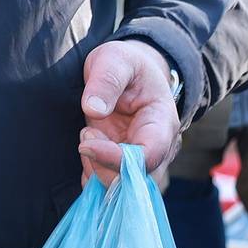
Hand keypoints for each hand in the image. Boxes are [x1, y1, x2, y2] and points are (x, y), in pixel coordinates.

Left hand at [79, 39, 179, 186]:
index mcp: (162, 123)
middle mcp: (156, 149)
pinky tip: (86, 150)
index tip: (86, 143)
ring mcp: (138, 160)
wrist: (129, 74)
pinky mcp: (121, 166)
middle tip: (88, 129)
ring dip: (95, 169)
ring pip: (120, 188)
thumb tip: (93, 110)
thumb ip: (107, 79)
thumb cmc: (126, 65)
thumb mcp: (116, 59)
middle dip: (102, 165)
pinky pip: (107, 186)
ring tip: (89, 131)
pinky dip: (91, 177)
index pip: (148, 155)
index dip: (117, 158)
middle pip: (135, 181)